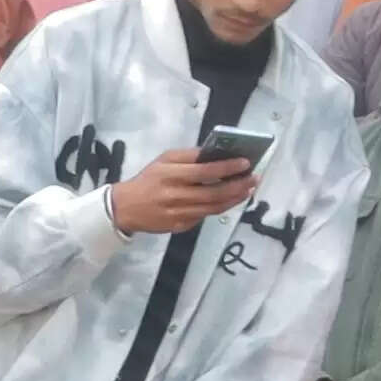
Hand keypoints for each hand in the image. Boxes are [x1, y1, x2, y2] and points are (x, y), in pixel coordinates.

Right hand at [111, 146, 258, 236]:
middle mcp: (176, 196)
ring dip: (235, 198)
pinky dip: (221, 207)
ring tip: (248, 189)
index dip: (228, 168)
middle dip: (238, 185)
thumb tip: (215, 153)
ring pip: (215, 208)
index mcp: (171, 176)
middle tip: (254, 178)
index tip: (246, 162)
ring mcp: (179, 214)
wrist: (126, 208)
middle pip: (215, 193)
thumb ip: (189, 156)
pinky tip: (230, 200)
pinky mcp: (181, 227)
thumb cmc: (148, 179)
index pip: (205, 171)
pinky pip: (205, 216)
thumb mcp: (164, 160)